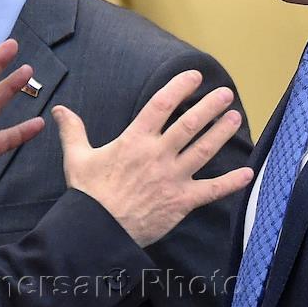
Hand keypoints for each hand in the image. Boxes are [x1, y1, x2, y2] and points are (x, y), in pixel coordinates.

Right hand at [52, 72, 253, 246]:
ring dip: (221, 132)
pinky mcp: (181, 201)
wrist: (97, 230)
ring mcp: (172, 178)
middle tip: (225, 94)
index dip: (180, 87)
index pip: (162, 105)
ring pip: (203, 150)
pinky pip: (211, 190)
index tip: (195, 76)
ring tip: (235, 117)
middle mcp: (158, 154)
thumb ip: (73, 131)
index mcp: (135, 140)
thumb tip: (59, 110)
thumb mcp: (76, 158)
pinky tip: (248, 173)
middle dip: (210, 106)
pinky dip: (231, 182)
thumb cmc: (87, 194)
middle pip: (190, 124)